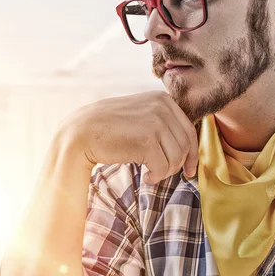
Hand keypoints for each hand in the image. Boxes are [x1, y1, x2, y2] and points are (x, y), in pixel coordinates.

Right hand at [59, 91, 198, 184]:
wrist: (81, 133)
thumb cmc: (109, 128)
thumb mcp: (140, 115)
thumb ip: (162, 122)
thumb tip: (188, 146)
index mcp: (163, 99)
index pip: (189, 130)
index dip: (193, 153)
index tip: (190, 169)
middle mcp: (162, 107)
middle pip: (186, 145)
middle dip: (178, 165)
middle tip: (163, 173)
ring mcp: (156, 122)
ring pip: (177, 158)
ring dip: (165, 172)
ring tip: (151, 173)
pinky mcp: (147, 140)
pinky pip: (164, 167)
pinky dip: (156, 176)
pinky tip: (146, 176)